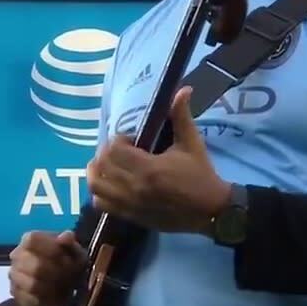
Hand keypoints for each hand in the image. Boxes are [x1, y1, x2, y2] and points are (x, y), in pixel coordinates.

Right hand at [8, 230, 88, 305]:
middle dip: (56, 273)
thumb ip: (69, 241)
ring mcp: (14, 276)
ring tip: (65, 288)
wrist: (58, 279)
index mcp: (29, 240)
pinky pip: (30, 300)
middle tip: (71, 277)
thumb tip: (65, 237)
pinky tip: (56, 297)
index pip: (32, 240)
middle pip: (34, 265)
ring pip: (31, 285)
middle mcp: (17, 256)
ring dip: (52, 288)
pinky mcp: (16, 295)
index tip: (68, 258)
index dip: (51, 249)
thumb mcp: (73, 249)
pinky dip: (46, 300)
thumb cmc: (66, 259)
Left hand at [87, 86, 231, 234]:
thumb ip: (182, 116)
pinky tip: (109, 184)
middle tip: (120, 150)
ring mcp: (130, 204)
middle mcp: (135, 188)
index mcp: (150, 169)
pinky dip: (99, 192)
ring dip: (97, 171)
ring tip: (108, 165)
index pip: (114, 149)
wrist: (209, 210)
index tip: (132, 139)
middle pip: (102, 165)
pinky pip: (101, 204)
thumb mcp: (192, 143)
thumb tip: (183, 89)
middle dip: (107, 153)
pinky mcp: (130, 216)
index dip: (118, 139)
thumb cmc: (201, 175)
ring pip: (96, 186)